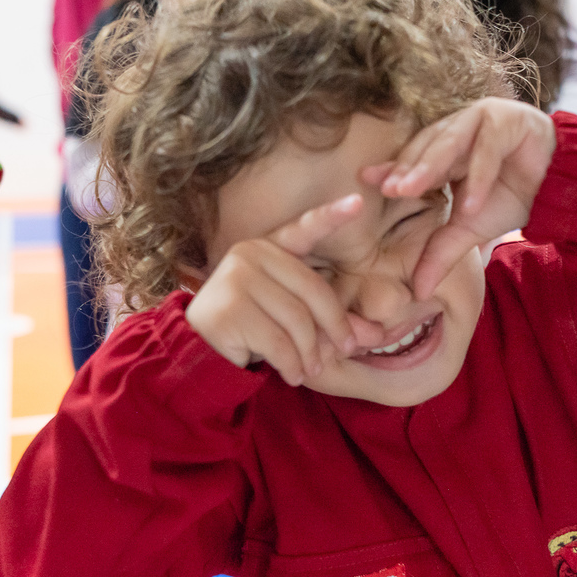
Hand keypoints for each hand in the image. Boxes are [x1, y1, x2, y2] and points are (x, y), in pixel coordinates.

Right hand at [186, 193, 380, 385]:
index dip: (331, 216)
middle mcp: (250, 254)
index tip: (359, 201)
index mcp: (269, 247)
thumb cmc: (253, 330)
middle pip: (313, 290)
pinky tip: (291, 375)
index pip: (304, 229)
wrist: (200, 353)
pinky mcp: (228, 310)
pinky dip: (292, 365)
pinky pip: (279, 343)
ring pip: (298, 321)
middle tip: (347, 350)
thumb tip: (376, 334)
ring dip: (311, 353)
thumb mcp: (296, 320)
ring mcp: (235, 279)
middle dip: (335, 326)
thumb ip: (331, 321)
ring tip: (310, 369)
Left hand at [365, 97, 555, 297]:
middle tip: (388, 191)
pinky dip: (478, 177)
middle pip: (426, 148)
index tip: (366, 182)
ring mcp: (483, 119)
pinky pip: (488, 150)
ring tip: (411, 191)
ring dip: (430, 166)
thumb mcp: (469, 227)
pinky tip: (468, 203)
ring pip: (451, 142)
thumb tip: (419, 291)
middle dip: (407, 170)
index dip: (392, 169)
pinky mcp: (510, 120)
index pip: (412, 156)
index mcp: (445, 144)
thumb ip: (441, 252)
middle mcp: (459, 127)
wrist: (558, 188)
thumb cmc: (512, 198)